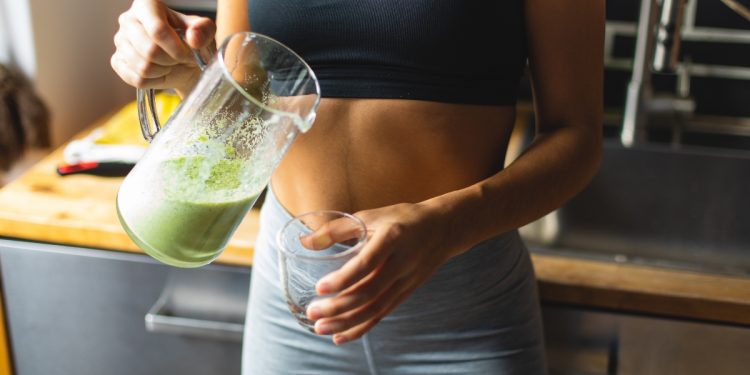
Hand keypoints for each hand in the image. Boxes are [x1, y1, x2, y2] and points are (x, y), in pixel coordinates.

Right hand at [110, 0, 215, 94]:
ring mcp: (120, 41)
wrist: (184, 62)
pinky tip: (159, 72)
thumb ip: (204, 30)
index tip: (187, 54)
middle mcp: (128, 19)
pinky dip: (153, 81)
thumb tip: (193, 37)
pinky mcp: (117, 61)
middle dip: (170, 61)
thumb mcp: (205, 32)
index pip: (158, 30)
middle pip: (149, 50)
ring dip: (163, 71)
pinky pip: (136, 79)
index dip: (176, 49)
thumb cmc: (191, 42)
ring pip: (143, 67)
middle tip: (179, 59)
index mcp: (147, 5)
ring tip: (169, 64)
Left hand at [304, 202, 458, 344]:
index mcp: (393, 238)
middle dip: (339, 307)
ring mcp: (406, 282)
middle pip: (369, 292)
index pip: (366, 264)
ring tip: (320, 328)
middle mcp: (402, 263)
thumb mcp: (372, 216)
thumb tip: (305, 242)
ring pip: (375, 309)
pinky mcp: (406, 293)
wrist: (444, 229)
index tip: (320, 287)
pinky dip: (361, 327)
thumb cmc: (402, 219)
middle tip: (312, 311)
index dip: (343, 279)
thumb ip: (337, 229)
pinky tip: (341, 336)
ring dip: (346, 322)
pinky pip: (382, 314)